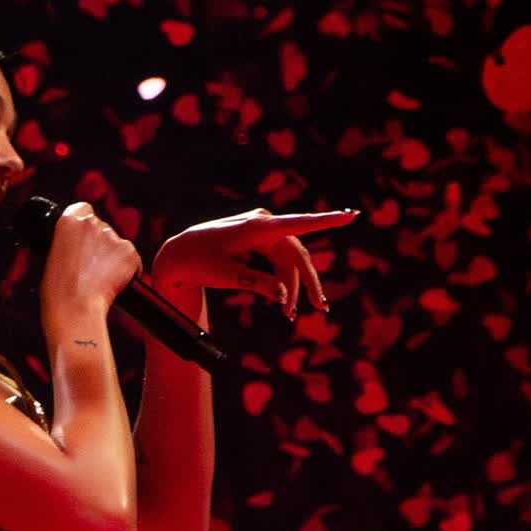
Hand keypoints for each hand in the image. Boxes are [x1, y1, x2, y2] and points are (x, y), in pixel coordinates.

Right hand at [40, 201, 143, 323]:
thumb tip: (79, 244)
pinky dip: (129, 269)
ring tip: (100, 278)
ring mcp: (113, 237)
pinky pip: (133, 258)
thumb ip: (68, 241)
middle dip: (100, 243)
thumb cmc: (60, 290)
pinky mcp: (130, 252)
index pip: (84, 209)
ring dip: (113, 256)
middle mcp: (92, 223)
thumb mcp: (53, 255)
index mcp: (69, 220)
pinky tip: (115, 282)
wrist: (76, 308)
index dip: (85, 227)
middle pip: (102, 227)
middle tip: (91, 266)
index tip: (83, 240)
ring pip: (117, 243)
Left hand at [154, 206, 361, 320]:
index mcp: (256, 227)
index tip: (351, 216)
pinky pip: (280, 260)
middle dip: (308, 283)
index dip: (327, 222)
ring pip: (290, 260)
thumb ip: (256, 283)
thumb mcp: (226, 276)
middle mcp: (263, 224)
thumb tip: (283, 294)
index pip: (299, 224)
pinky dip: (283, 280)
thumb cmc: (198, 262)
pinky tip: (286, 302)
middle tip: (320, 308)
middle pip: (297, 254)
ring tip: (290, 314)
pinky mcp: (259, 240)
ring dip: (294, 286)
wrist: (178, 255)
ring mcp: (262, 231)